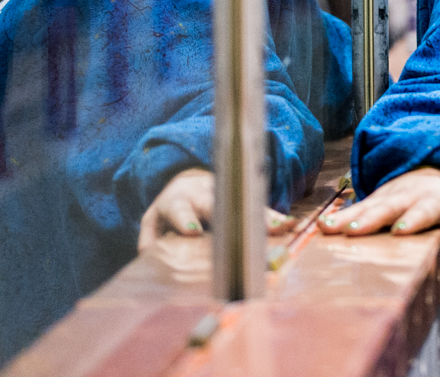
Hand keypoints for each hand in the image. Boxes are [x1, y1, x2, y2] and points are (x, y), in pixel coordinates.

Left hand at [137, 168, 294, 252]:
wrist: (189, 183)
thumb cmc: (172, 212)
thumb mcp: (154, 222)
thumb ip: (150, 238)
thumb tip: (149, 257)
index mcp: (178, 201)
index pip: (181, 210)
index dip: (187, 220)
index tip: (193, 231)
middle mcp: (203, 193)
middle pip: (221, 205)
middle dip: (234, 216)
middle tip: (246, 229)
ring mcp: (226, 193)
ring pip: (244, 203)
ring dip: (263, 216)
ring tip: (283, 226)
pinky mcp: (241, 198)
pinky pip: (258, 208)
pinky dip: (274, 218)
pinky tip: (290, 225)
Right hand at [318, 167, 439, 278]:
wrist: (437, 171)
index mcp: (434, 201)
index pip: (424, 210)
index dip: (413, 219)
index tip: (399, 231)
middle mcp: (409, 195)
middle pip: (389, 206)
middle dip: (371, 218)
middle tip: (354, 231)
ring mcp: (389, 195)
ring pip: (368, 205)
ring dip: (348, 216)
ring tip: (329, 228)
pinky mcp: (375, 198)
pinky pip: (357, 206)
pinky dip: (340, 215)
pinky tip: (323, 225)